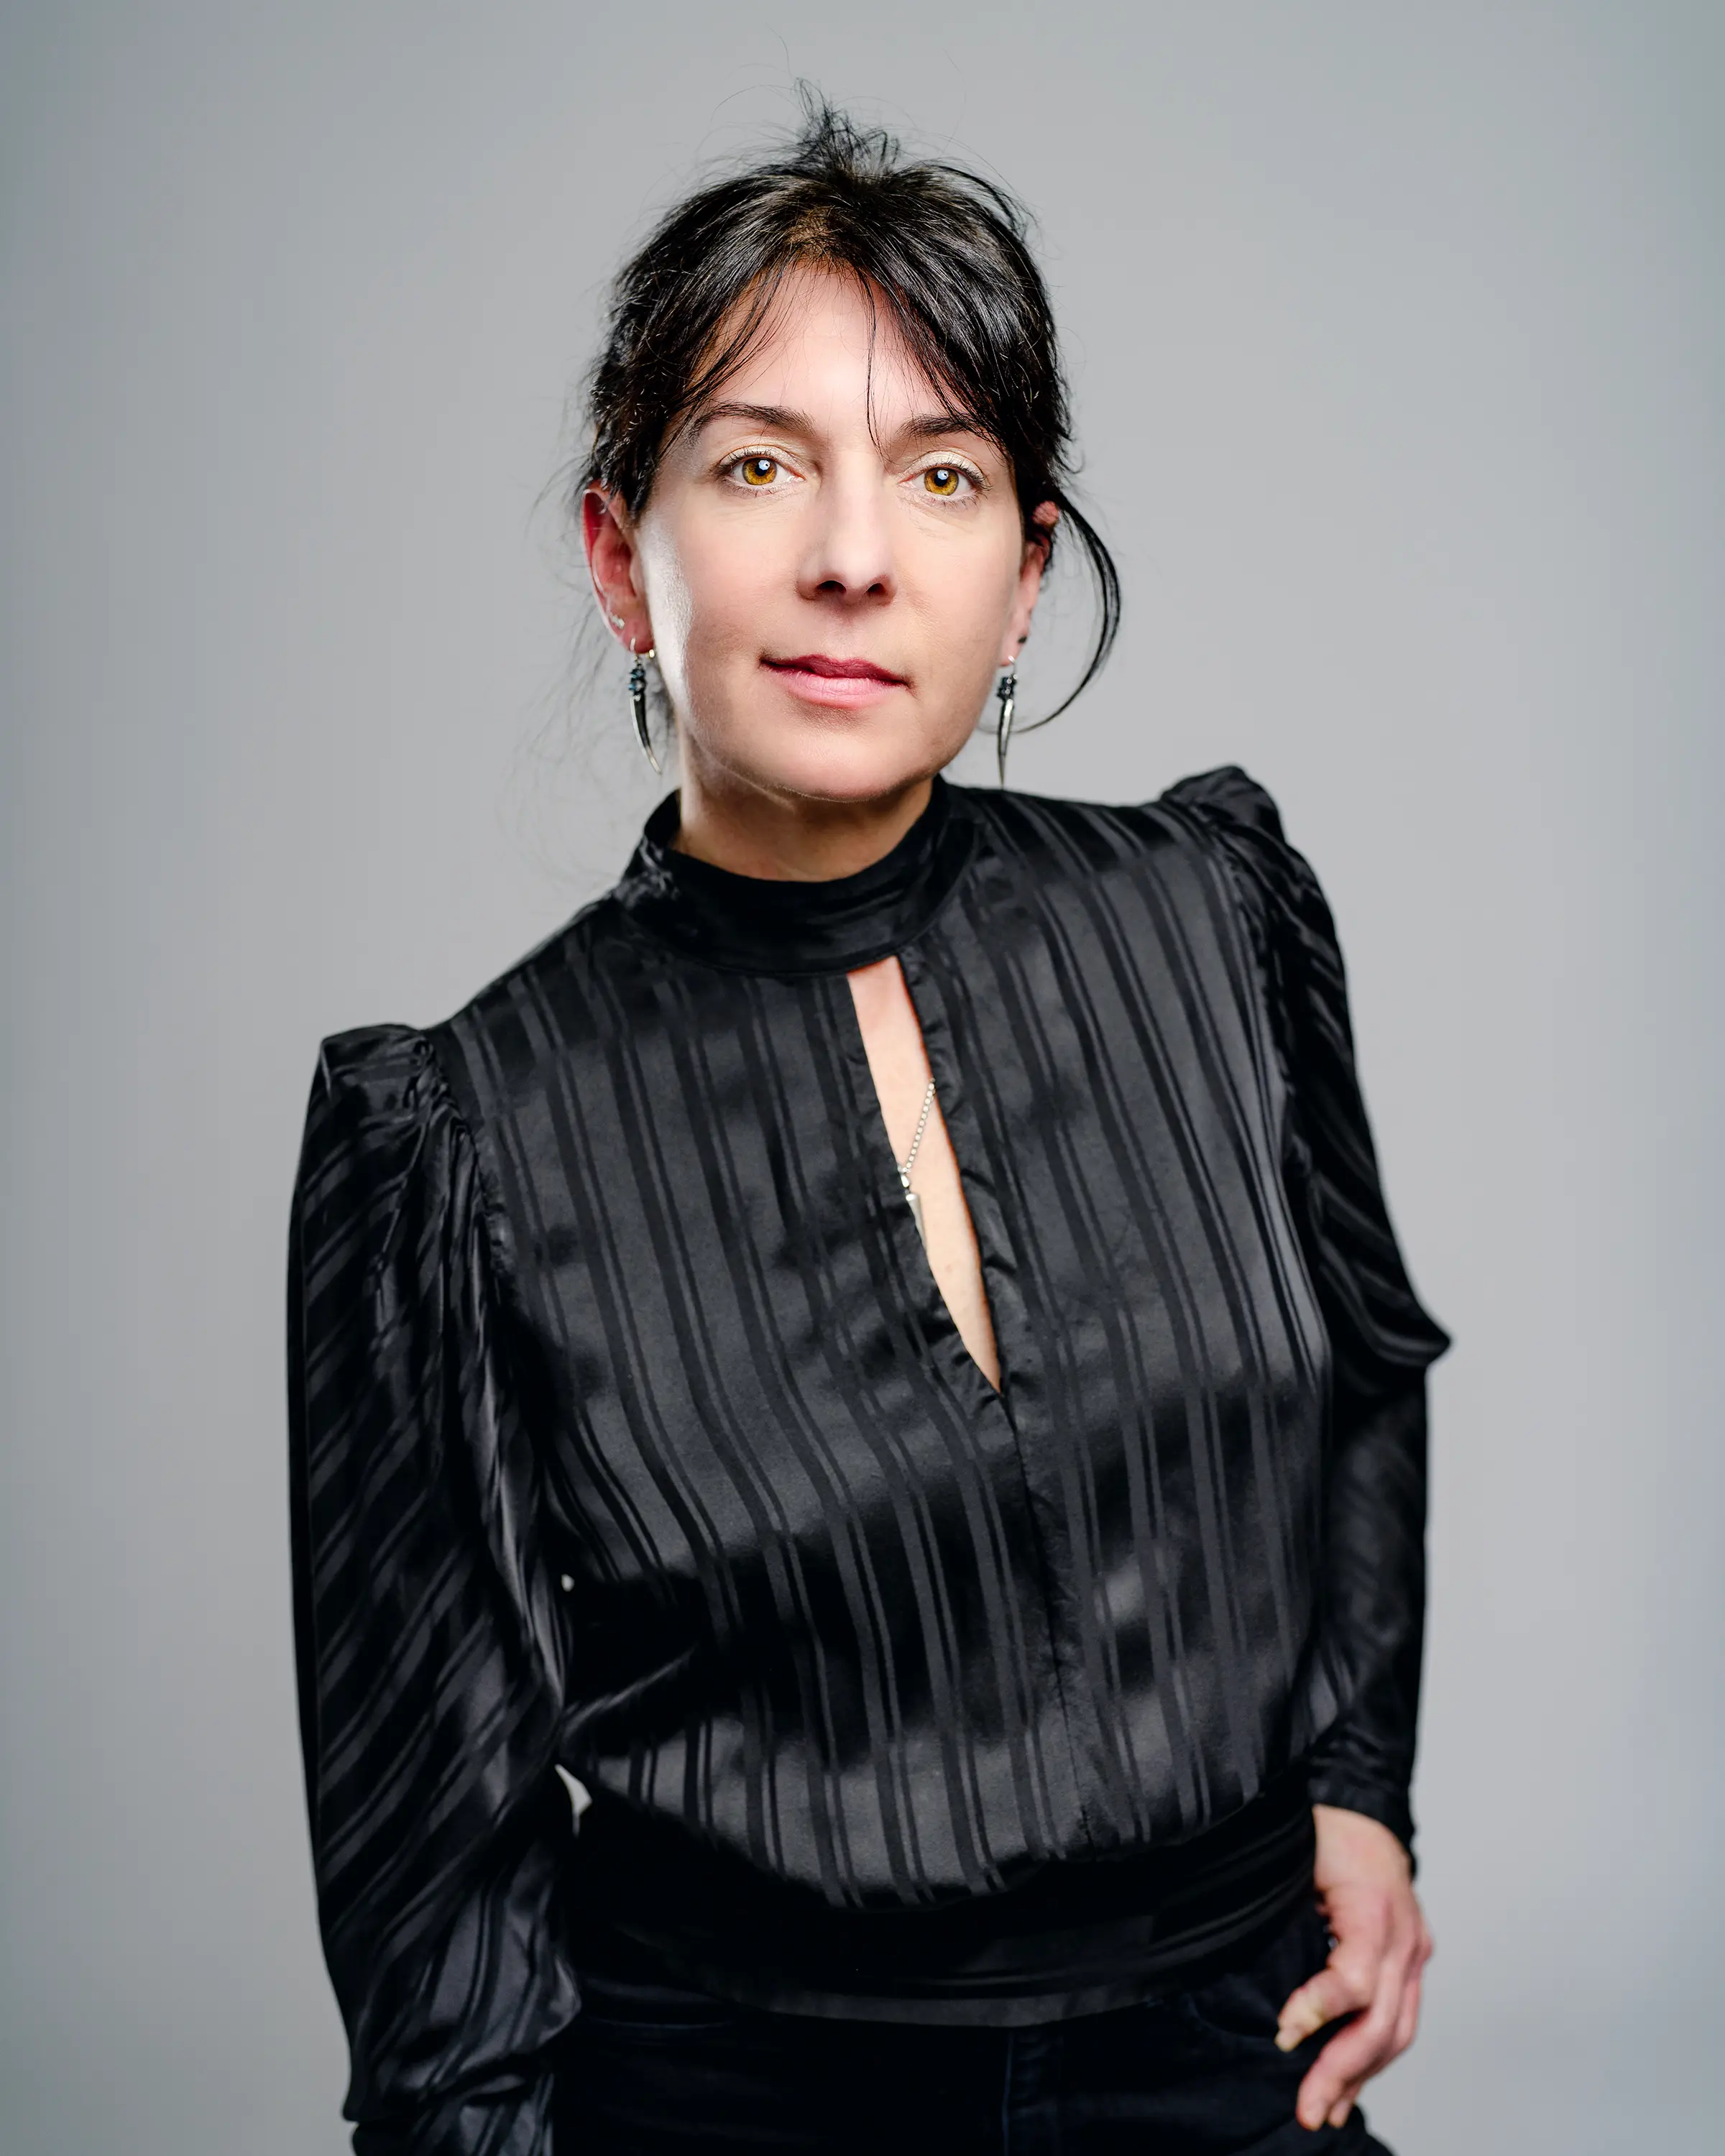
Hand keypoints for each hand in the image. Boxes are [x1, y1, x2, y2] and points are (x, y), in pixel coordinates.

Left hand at [1275, 1804, 1432, 2131]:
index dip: (1320, 2010)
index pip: (1356, 1977)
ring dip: (1360, 2075)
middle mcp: (1405, 1936)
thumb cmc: (1323, 1830)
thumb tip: (1241, 1959)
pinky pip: (1401, 2019)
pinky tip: (1349, 2085)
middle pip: (1382, 2020)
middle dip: (1341, 2070)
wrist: (1367, 1811)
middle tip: (1306, 2107)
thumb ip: (1279, 1909)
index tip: (1283, 2035)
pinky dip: (1375, 2056)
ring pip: (1398, 2031)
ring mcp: (1415, 1952)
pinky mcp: (1412, 1961)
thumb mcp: (1294, 1856)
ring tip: (1324, 2110)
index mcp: (1374, 1907)